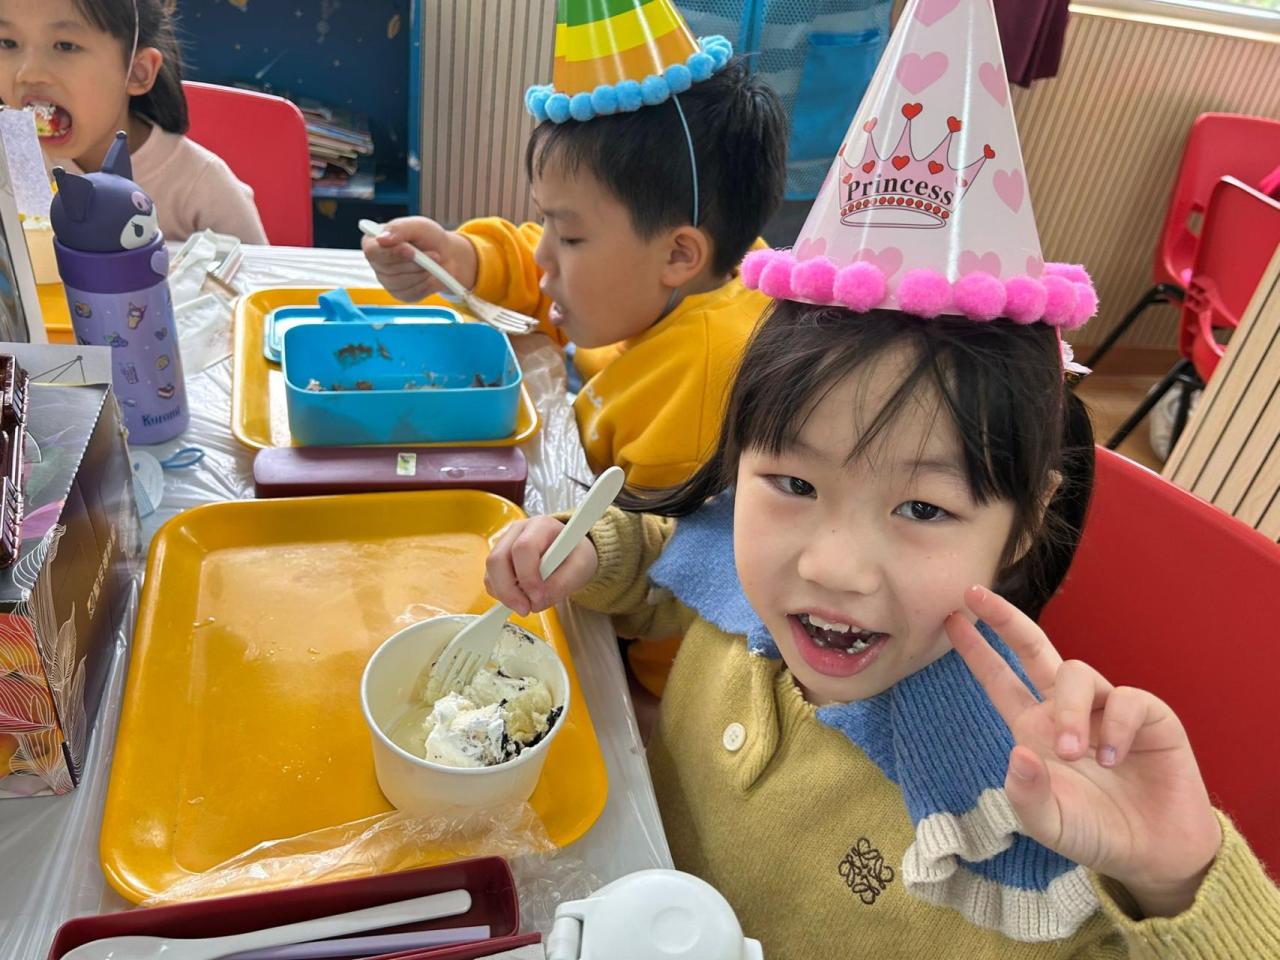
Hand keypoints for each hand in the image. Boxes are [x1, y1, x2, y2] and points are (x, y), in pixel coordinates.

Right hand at [360, 216, 478, 302]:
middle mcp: (377, 263)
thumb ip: (399, 229)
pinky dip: (427, 284)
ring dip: (423, 273)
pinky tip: (432, 275)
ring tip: (435, 262)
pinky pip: (412, 293)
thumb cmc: (428, 237)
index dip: (392, 253)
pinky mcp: (401, 294)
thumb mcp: (418, 226)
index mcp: (374, 242)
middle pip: (389, 269)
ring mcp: (387, 281)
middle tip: (435, 255)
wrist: (446, 255)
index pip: (372, 251)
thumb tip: (381, 239)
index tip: (412, 251)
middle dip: (415, 263)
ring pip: (401, 283)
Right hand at [484, 517, 598, 615]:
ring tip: (526, 605)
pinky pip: (490, 579)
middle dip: (508, 590)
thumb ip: (562, 584)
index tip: (539, 597)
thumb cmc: (575, 556)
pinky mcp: (499, 559)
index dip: (528, 577)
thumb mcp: (581, 568)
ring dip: (504, 594)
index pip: (523, 548)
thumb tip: (538, 601)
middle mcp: (518, 531)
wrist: (571, 554)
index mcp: (541, 526)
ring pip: (491, 571)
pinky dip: (501, 594)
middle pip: (498, 559)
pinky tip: (519, 598)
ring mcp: (505, 543)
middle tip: (525, 609)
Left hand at [945, 586, 1221, 918]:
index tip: (952, 617)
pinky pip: (1128, 700)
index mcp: (1034, 728)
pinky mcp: (1149, 715)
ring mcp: (1107, 708)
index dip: (977, 651)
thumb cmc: (1095, 832)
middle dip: (1005, 619)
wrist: (1155, 851)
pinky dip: (1118, 728)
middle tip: (978, 596)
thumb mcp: (1049, 824)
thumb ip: (1027, 796)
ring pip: (1077, 675)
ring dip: (1070, 711)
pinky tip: (1114, 759)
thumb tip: (1018, 754)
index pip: (999, 680)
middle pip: (1034, 649)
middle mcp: (1066, 710)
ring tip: (1075, 754)